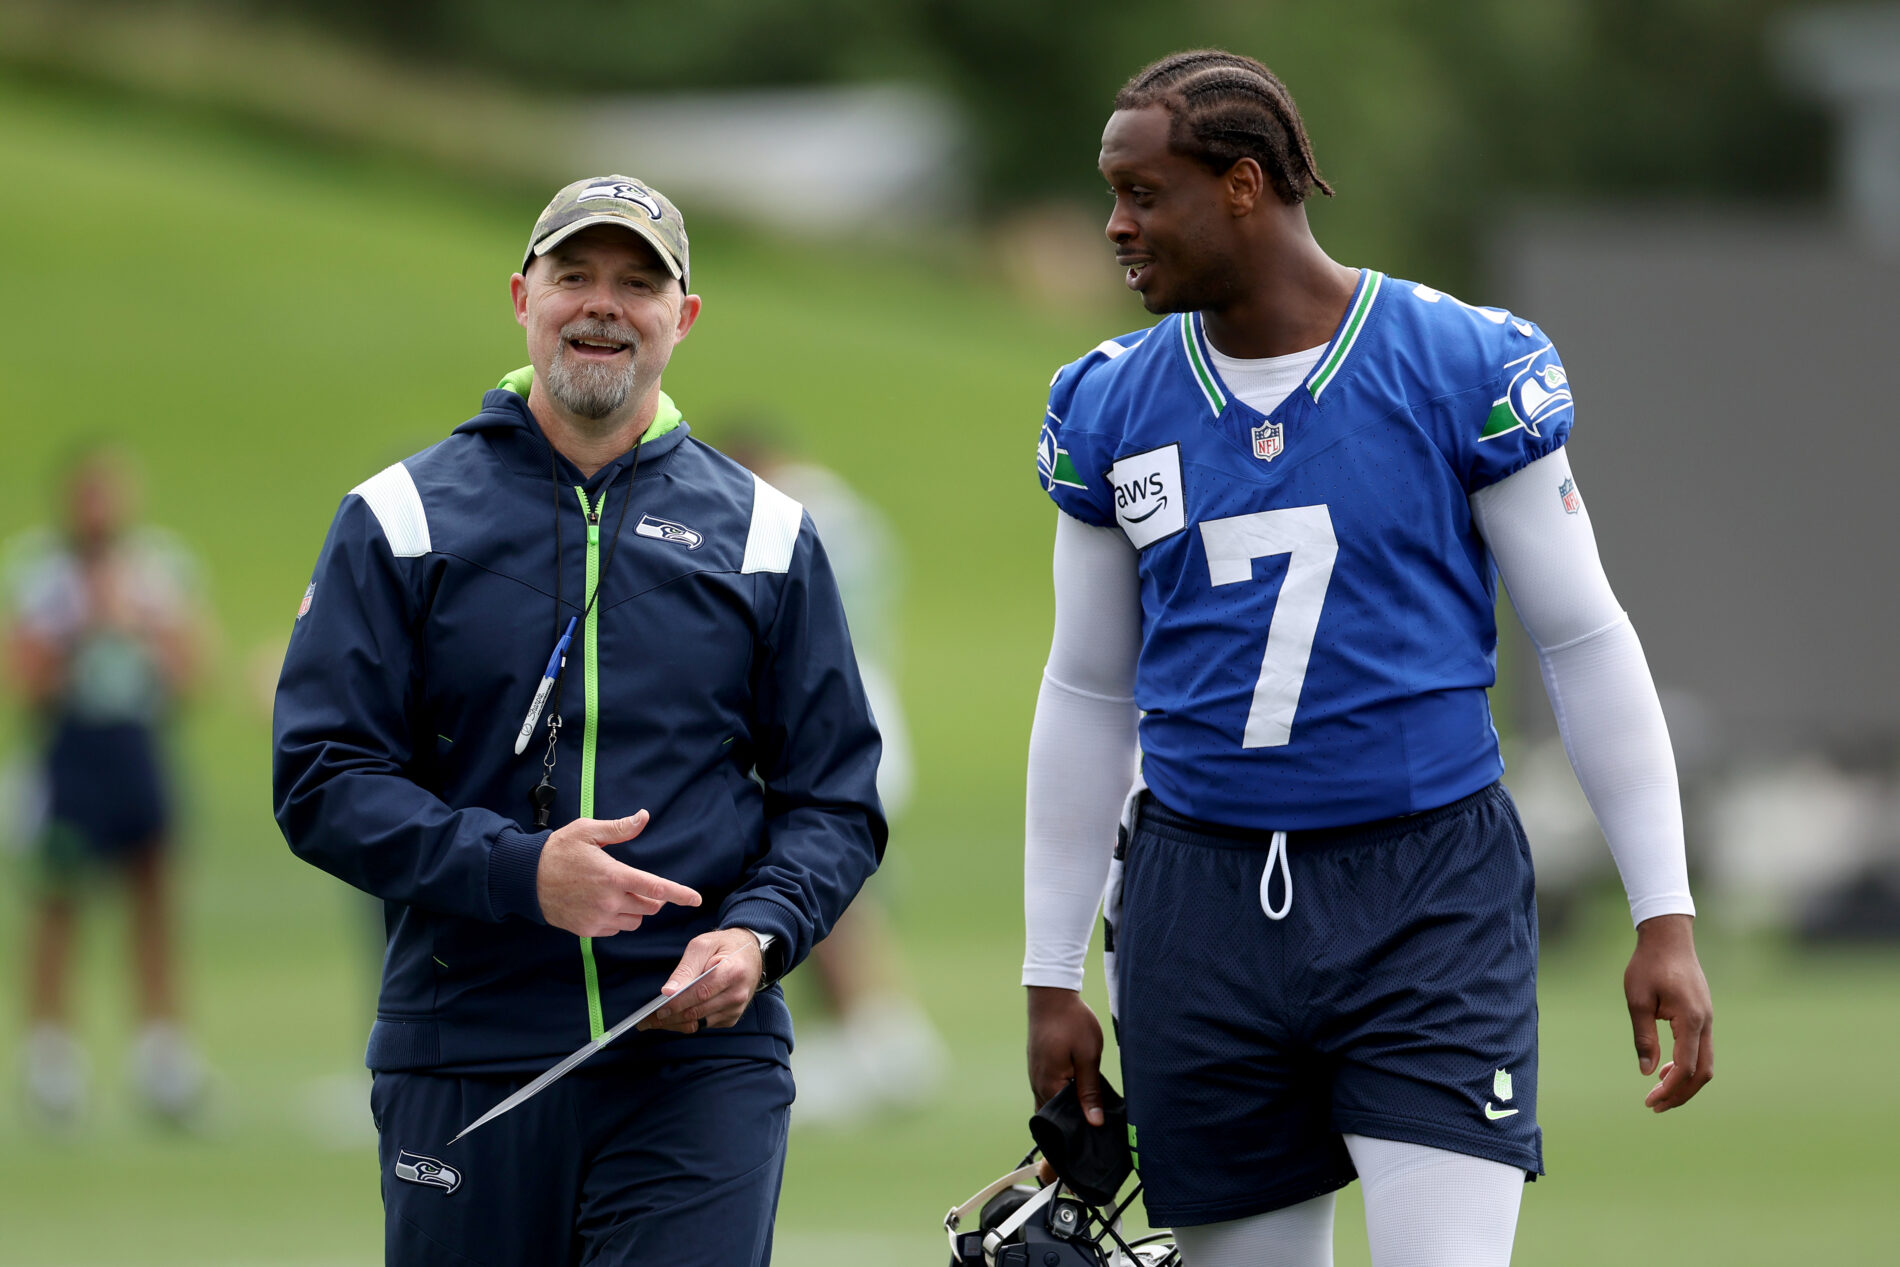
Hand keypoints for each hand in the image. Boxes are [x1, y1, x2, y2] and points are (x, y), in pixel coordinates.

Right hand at [535, 811, 700, 936]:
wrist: (525, 879)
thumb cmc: (558, 851)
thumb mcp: (588, 831)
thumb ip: (620, 828)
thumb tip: (644, 817)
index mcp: (614, 875)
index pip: (656, 888)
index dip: (680, 894)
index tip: (696, 900)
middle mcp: (610, 901)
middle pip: (649, 907)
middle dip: (653, 897)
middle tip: (639, 884)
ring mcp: (598, 918)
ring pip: (634, 920)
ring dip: (635, 909)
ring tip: (618, 893)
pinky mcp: (587, 930)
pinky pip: (616, 929)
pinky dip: (618, 920)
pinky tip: (604, 905)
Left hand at [639, 929, 764, 1032]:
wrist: (751, 954)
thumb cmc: (724, 946)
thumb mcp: (703, 945)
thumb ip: (686, 968)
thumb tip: (669, 991)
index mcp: (732, 971)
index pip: (701, 993)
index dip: (677, 1003)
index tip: (657, 1009)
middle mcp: (737, 994)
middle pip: (698, 1012)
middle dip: (669, 1018)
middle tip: (646, 1020)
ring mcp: (736, 1008)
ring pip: (699, 1023)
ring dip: (674, 1024)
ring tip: (653, 1022)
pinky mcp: (731, 1018)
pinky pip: (704, 1025)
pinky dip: (686, 1024)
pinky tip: (671, 1019)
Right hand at [1028, 986, 1104, 1125]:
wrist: (1051, 995)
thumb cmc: (1072, 1022)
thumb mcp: (1088, 1056)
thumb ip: (1090, 1091)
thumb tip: (1095, 1123)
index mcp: (1049, 1086)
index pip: (1063, 1123)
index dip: (1081, 1129)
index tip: (1099, 1133)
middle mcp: (1038, 1086)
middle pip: (1055, 1118)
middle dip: (1074, 1123)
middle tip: (1098, 1122)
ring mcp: (1035, 1077)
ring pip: (1050, 1105)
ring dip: (1068, 1109)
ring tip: (1092, 1108)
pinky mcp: (1038, 1068)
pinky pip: (1048, 1092)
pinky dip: (1061, 1098)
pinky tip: (1079, 1091)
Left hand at [1625, 913, 1713, 1111]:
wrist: (1668, 937)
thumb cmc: (1648, 964)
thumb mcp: (1637, 1000)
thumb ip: (1644, 1037)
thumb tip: (1647, 1072)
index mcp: (1690, 1019)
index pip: (1685, 1067)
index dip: (1669, 1089)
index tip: (1650, 1101)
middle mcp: (1706, 1023)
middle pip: (1702, 1072)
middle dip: (1681, 1094)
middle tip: (1655, 1106)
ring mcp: (1708, 1019)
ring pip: (1705, 1063)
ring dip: (1685, 1082)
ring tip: (1659, 1092)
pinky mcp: (1704, 1016)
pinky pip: (1702, 1050)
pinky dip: (1687, 1066)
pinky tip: (1666, 1068)